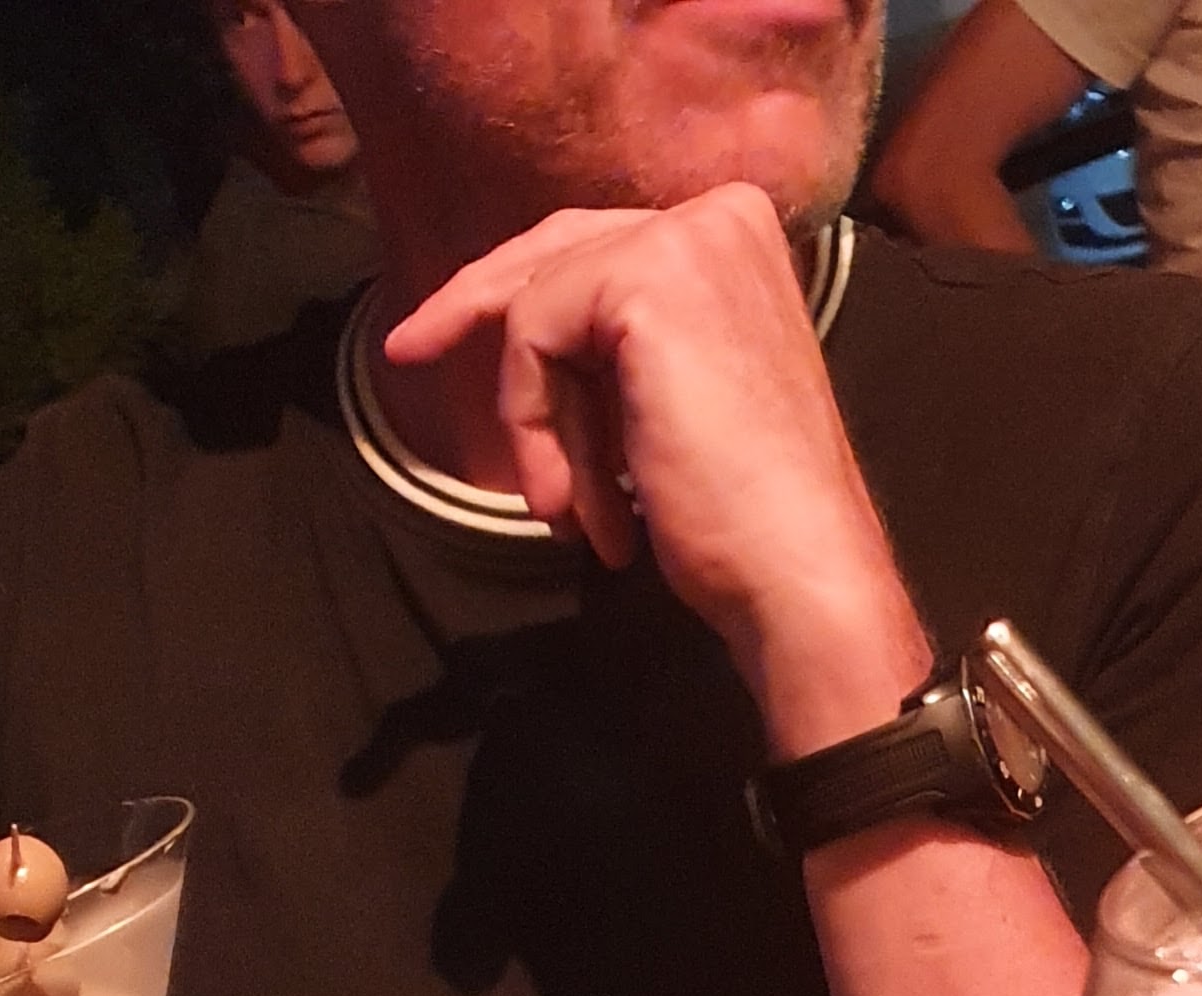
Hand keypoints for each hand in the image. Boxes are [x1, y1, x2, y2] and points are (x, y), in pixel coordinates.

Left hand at [383, 188, 931, 752]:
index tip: (435, 335)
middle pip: (555, 253)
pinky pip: (532, 333)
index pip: (595, 247)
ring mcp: (688, 240)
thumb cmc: (743, 518)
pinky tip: (573, 501)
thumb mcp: (675, 400)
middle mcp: (720, 216)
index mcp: (738, 238)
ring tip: (569, 511)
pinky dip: (533, 423)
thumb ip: (620, 344)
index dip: (517, 292)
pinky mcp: (649, 282)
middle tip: (405, 351)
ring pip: (539, 306)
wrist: (796, 573)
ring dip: (539, 423)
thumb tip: (526, 328)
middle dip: (477, 309)